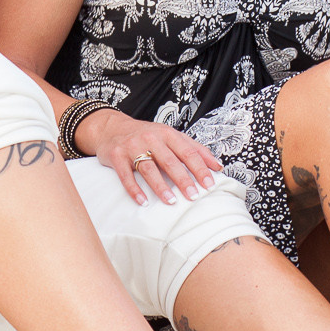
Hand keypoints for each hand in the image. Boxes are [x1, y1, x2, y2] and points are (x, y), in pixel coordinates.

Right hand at [84, 110, 221, 206]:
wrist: (112, 128)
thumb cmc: (146, 135)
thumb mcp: (171, 136)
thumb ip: (194, 149)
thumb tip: (217, 166)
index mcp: (167, 134)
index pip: (187, 152)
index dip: (200, 168)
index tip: (209, 184)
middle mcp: (151, 138)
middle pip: (169, 161)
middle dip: (183, 180)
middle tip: (193, 196)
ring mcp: (132, 147)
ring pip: (148, 168)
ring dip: (160, 186)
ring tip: (171, 201)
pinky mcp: (117, 156)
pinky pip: (126, 175)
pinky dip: (135, 190)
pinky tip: (143, 201)